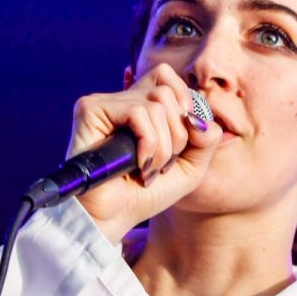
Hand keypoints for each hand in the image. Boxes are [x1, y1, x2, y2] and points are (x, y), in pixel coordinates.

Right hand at [69, 64, 223, 241]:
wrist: (114, 218)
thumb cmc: (147, 193)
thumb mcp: (190, 166)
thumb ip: (206, 138)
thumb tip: (199, 118)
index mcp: (140, 104)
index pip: (167, 77)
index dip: (185, 106)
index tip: (182, 144)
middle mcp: (120, 99)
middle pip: (167, 91)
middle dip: (178, 135)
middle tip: (162, 164)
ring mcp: (104, 103)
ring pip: (156, 104)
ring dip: (164, 147)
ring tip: (149, 170)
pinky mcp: (90, 110)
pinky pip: (138, 112)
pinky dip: (149, 144)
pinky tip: (139, 166)